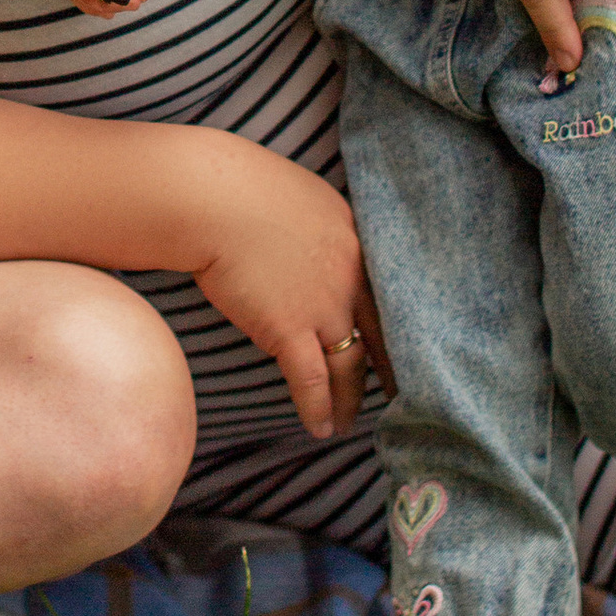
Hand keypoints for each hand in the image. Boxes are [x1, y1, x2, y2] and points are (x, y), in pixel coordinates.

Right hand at [172, 135, 388, 438]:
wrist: (211, 197)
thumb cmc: (238, 187)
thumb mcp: (301, 196)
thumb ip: (319, 226)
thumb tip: (312, 242)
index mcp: (356, 239)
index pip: (389, 293)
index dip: (397, 325)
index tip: (404, 346)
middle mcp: (351, 276)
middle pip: (381, 335)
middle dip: (390, 370)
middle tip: (398, 398)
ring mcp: (324, 305)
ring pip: (350, 365)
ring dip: (349, 399)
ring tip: (347, 424)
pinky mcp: (290, 329)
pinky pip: (312, 381)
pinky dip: (317, 408)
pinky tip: (319, 428)